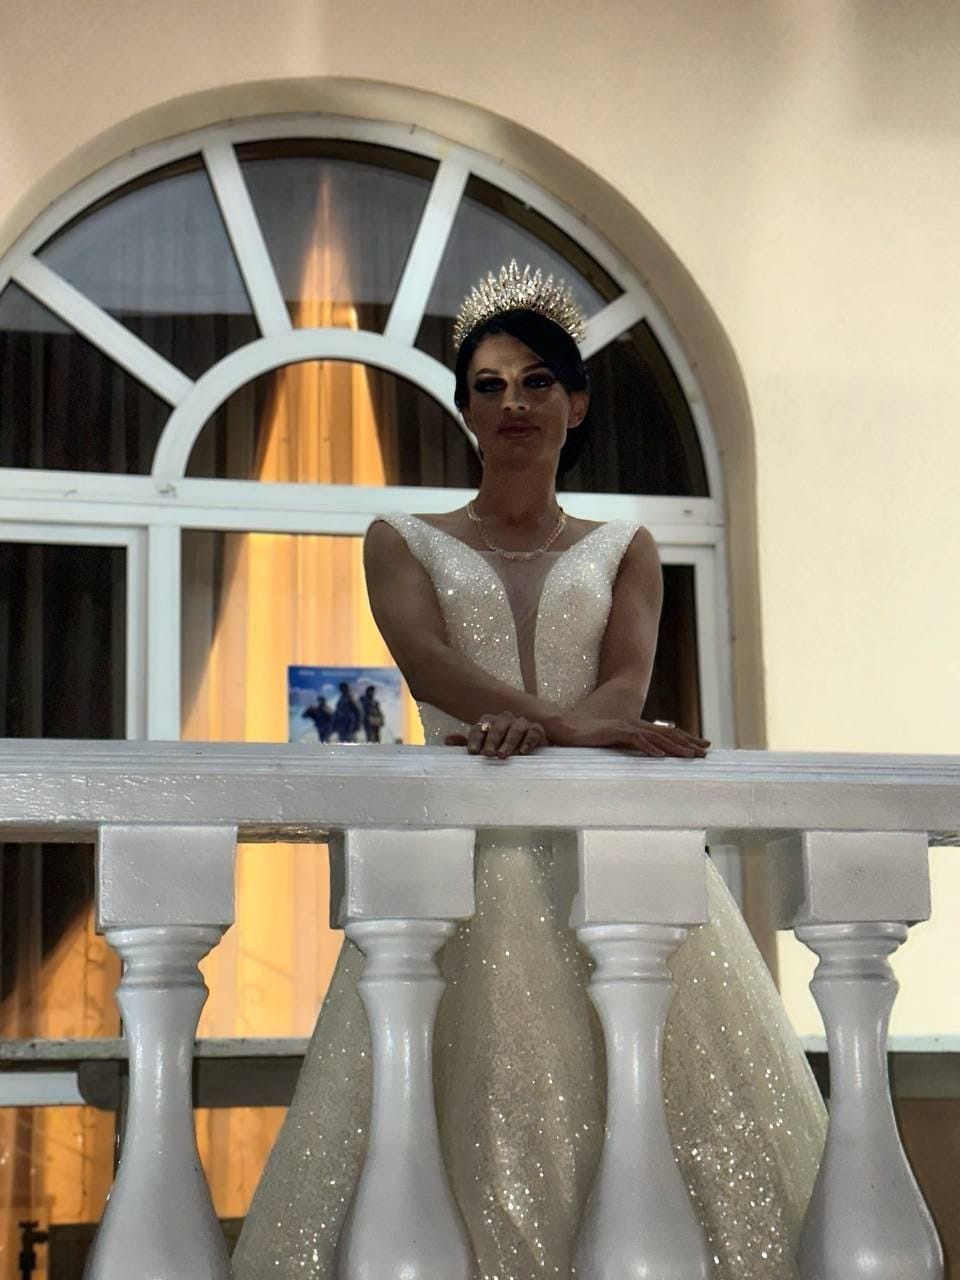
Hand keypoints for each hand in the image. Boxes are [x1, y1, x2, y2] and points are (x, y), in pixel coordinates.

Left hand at [445, 711, 547, 757]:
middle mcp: (506, 719)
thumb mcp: (484, 749)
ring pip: (515, 727)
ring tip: (502, 755)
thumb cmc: (503, 751)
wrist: (529, 756)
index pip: (481, 725)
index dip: (476, 738)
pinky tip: (522, 751)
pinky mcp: (537, 730)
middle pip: (498, 724)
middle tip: (487, 754)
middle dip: (492, 740)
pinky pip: (533, 732)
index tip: (472, 752)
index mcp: (491, 722)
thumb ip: (468, 744)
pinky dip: (528, 741)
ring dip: (508, 741)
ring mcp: (522, 723)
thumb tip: (448, 739)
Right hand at [545, 713, 708, 757]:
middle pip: (666, 734)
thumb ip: (623, 749)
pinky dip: (649, 748)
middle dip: (687, 743)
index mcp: (633, 727)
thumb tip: (636, 764)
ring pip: (656, 737)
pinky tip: (661, 756)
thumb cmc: (583, 738)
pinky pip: (635, 740)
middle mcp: (633, 725)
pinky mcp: (614, 731)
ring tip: (691, 756)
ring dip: (675, 747)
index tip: (701, 747)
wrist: (563, 726)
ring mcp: (624, 727)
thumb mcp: (609, 745)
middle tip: (705, 752)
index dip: (683, 740)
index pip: (664, 734)